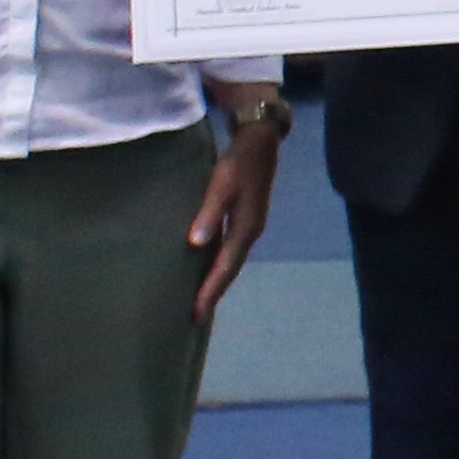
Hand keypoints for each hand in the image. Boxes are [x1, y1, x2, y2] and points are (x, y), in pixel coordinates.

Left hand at [187, 109, 285, 319]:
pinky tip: (209, 267)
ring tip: (202, 298)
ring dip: (218, 280)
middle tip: (197, 316)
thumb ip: (210, 213)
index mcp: (246, 228)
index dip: (211, 290)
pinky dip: (220, 264)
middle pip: (231, 270)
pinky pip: (231, 250)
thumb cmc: (239, 162)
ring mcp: (250, 227)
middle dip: (214, 292)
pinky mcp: (246, 219)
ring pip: (232, 262)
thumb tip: (196, 243)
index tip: (197, 313)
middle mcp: (250, 233)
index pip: (225, 268)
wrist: (261, 142)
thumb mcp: (222, 184)